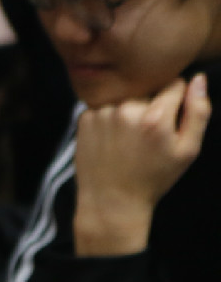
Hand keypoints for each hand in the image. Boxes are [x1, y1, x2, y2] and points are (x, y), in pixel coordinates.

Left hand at [73, 74, 209, 256]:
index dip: (177, 100)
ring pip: (126, 96)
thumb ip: (199, 111)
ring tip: (129, 139)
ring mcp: (102, 113)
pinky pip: (106, 105)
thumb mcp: (188, 150)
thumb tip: (198, 78)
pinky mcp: (84, 119)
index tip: (170, 120)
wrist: (110, 203)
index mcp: (155, 117)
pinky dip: (110, 117)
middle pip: (149, 88)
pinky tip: (112, 140)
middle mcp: (126, 110)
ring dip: (130, 110)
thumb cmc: (152, 179)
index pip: (175, 83)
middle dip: (152, 105)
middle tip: (147, 135)